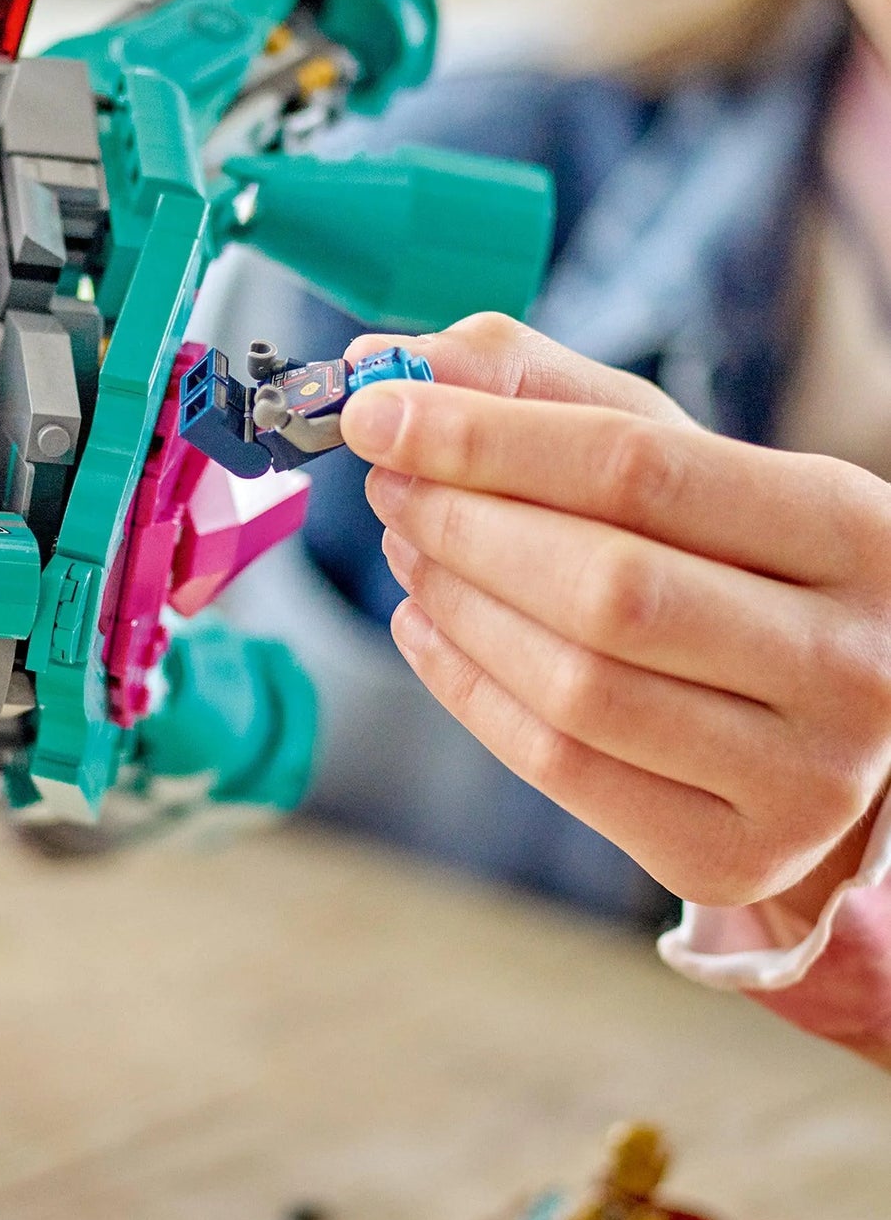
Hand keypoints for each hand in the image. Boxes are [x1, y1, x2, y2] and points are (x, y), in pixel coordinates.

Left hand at [338, 314, 890, 913]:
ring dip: (455, 604)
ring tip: (406, 548)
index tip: (376, 411)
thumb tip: (396, 360)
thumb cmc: (739, 571)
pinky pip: (558, 765)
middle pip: (607, 584)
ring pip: (576, 684)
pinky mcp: (731, 859)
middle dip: (465, 523)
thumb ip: (550, 395)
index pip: (641, 467)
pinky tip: (423, 627)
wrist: (833, 731)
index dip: (486, 436)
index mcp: (855, 531)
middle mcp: (849, 659)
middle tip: (387, 484)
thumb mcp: (685, 463)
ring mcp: (801, 776)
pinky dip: (464, 689)